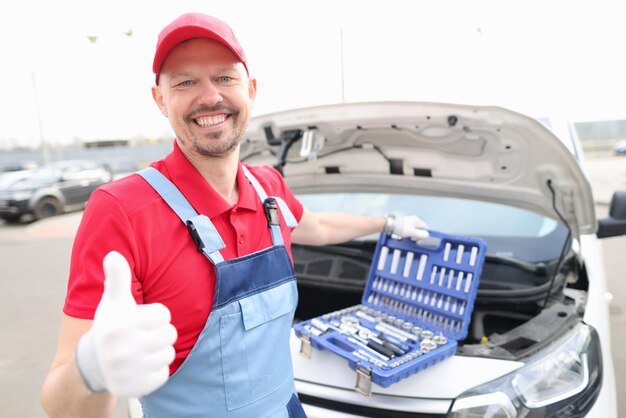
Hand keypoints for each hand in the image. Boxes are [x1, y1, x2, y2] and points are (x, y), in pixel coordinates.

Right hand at [75, 251, 176, 397]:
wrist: (93, 364)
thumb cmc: (110, 325)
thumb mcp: (112, 301)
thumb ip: (117, 278)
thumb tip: (113, 254)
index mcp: (120, 325)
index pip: (164, 314)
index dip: (154, 316)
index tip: (139, 320)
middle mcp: (122, 350)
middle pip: (170, 334)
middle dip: (159, 333)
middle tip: (141, 336)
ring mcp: (129, 371)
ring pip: (168, 354)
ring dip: (158, 351)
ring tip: (140, 351)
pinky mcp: (136, 388)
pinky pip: (164, 374)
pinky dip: (155, 370)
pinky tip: (139, 367)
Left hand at [385, 215, 428, 239]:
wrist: (389, 225)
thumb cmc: (401, 228)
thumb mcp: (412, 232)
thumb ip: (420, 234)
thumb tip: (427, 235)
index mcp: (417, 220)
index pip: (425, 228)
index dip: (424, 234)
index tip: (419, 239)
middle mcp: (414, 220)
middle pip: (420, 229)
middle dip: (418, 235)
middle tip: (413, 239)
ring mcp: (409, 221)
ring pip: (414, 230)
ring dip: (413, 235)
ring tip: (408, 238)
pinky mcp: (404, 224)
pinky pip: (409, 229)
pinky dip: (408, 233)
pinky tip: (404, 236)